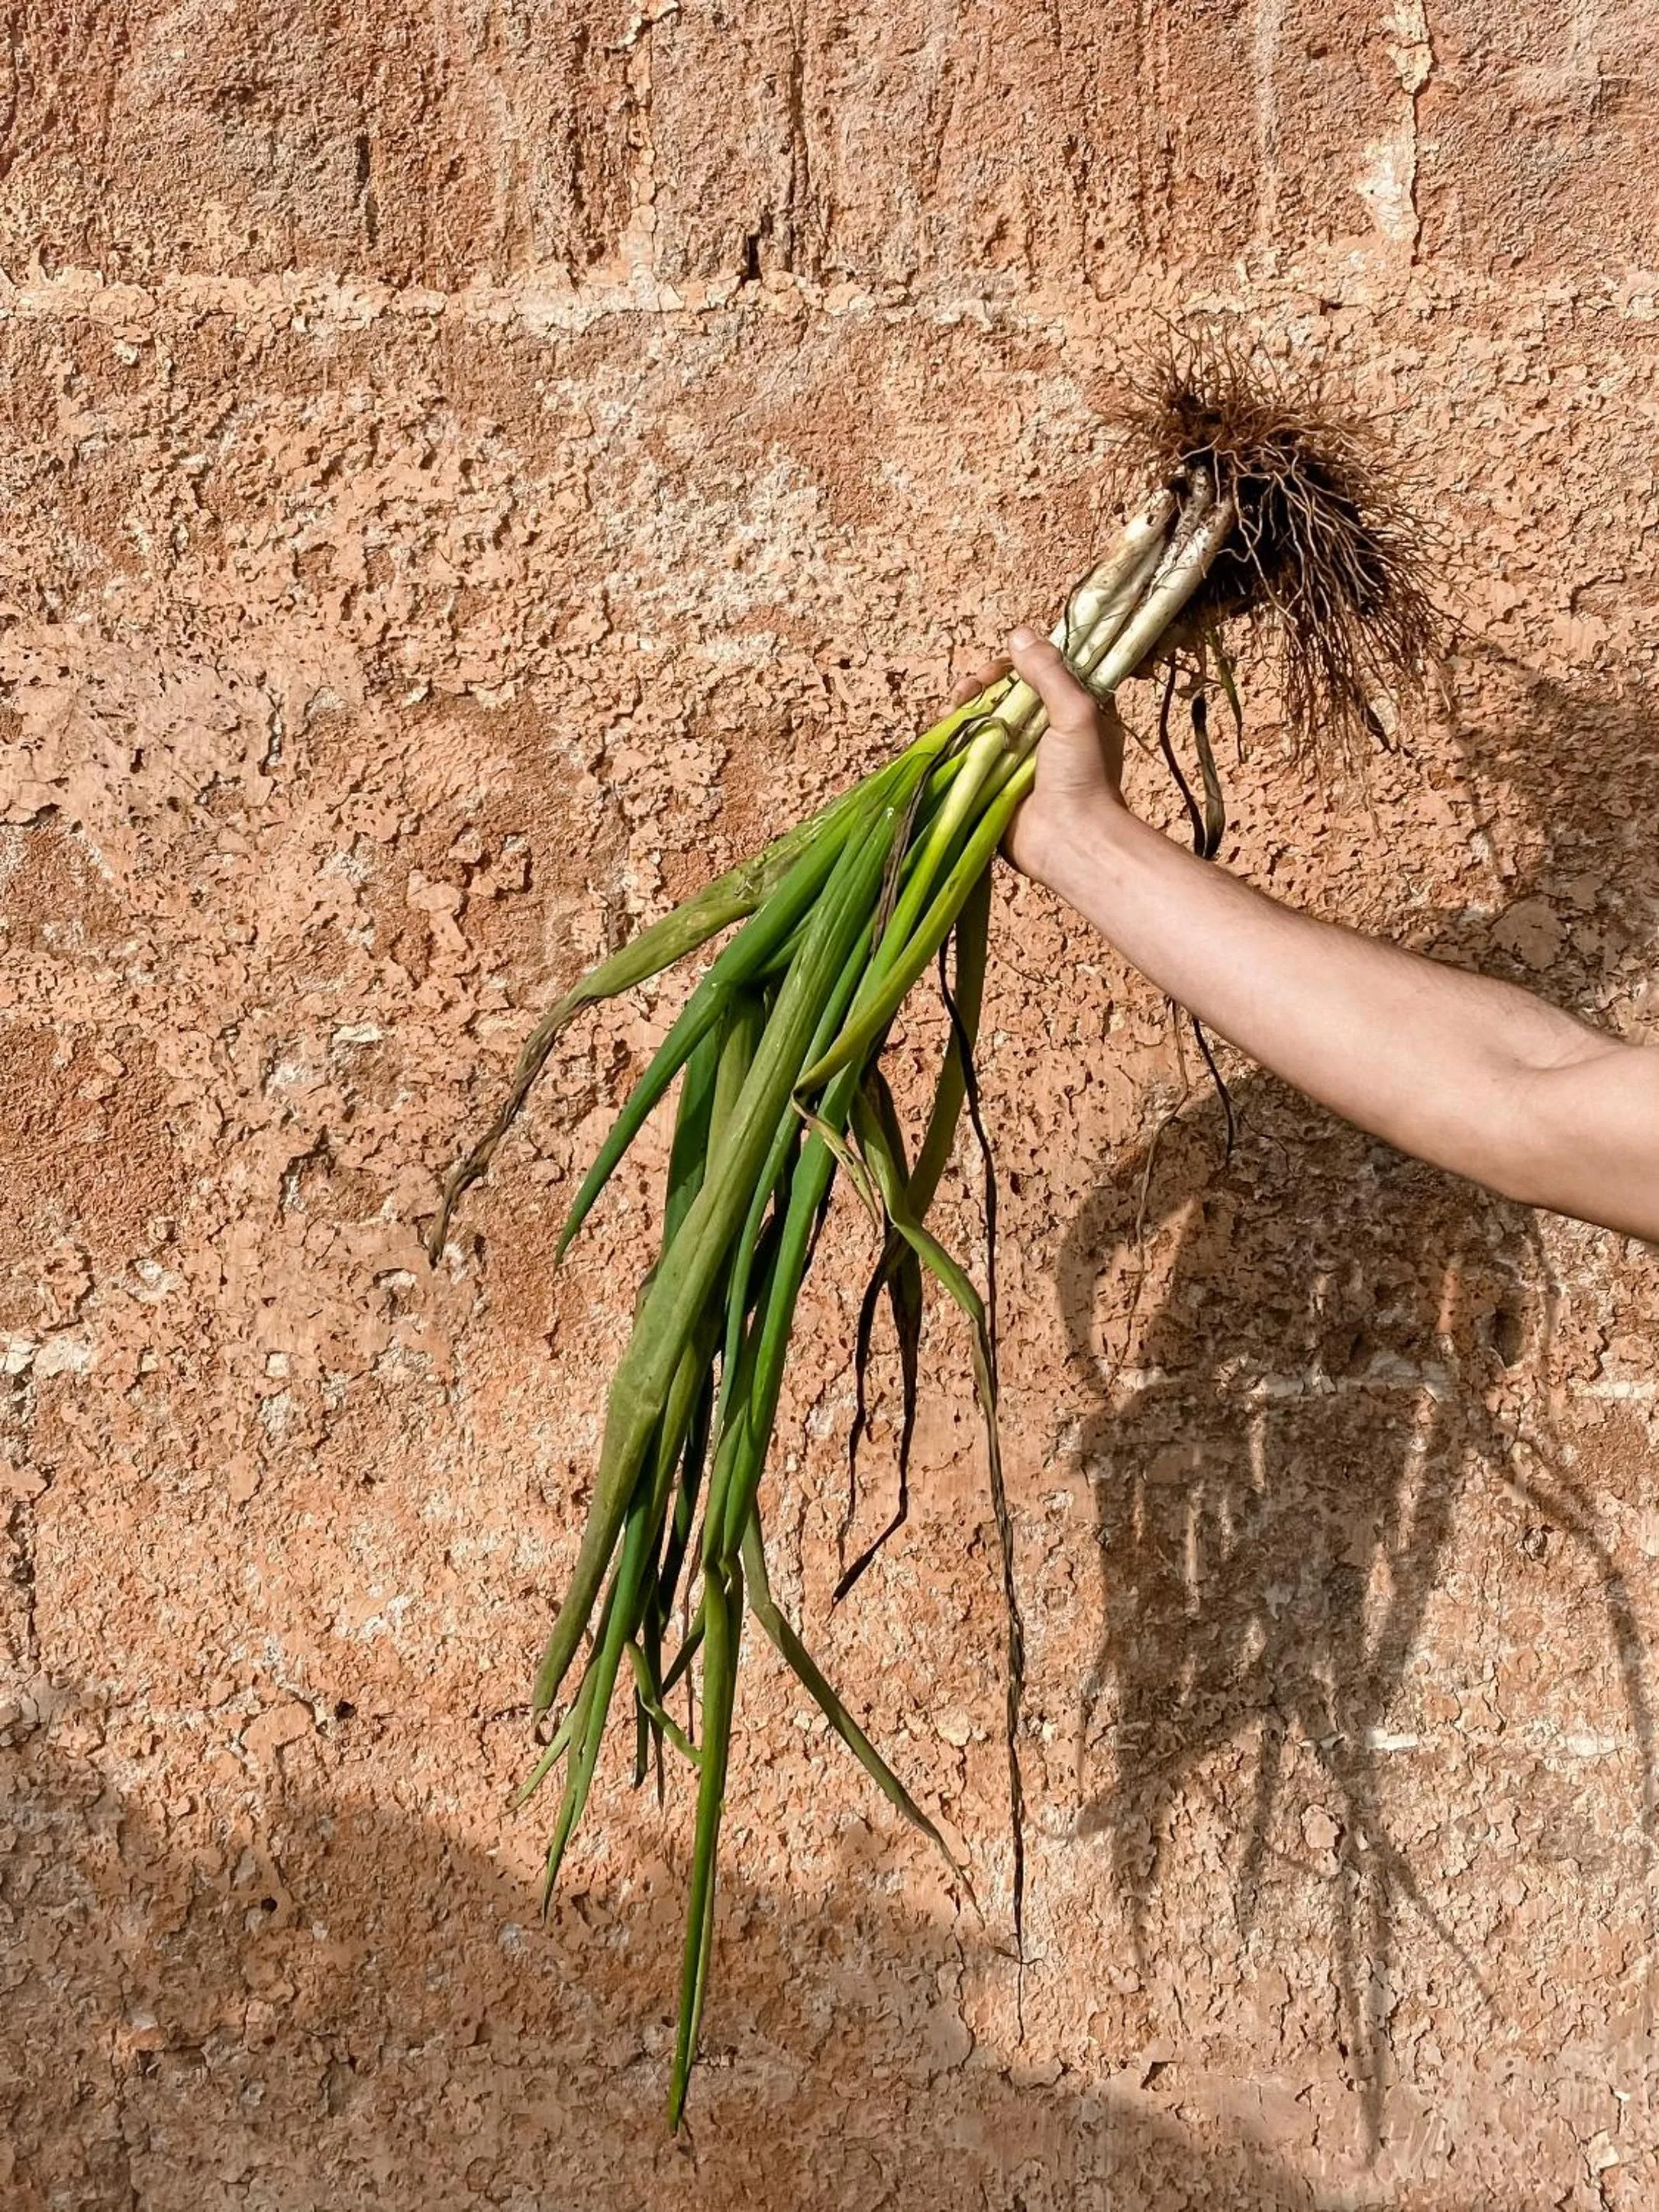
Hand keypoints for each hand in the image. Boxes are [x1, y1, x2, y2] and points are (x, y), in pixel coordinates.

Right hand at [948, 627, 1127, 882]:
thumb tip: (1018, 634)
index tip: (1000, 668)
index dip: (1012, 665)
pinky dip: (950, 740)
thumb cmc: (1083, 778)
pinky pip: (963, 754)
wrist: (1070, 842)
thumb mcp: (1077, 713)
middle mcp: (1038, 733)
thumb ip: (1049, 672)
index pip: (1034, 674)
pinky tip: (942, 731)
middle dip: (979, 685)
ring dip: (961, 709)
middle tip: (969, 691)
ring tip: (953, 709)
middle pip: (1000, 694)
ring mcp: (1011, 759)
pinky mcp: (988, 783)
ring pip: (978, 721)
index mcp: (1068, 713)